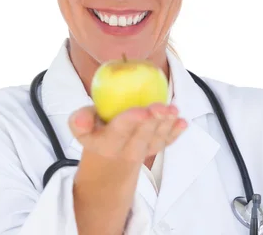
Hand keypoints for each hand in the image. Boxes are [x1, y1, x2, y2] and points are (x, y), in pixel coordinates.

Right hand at [68, 103, 186, 163]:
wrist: (108, 153)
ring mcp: (142, 151)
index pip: (119, 130)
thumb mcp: (80, 126)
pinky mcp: (153, 148)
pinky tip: (182, 122)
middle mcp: (125, 149)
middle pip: (141, 136)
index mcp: (105, 142)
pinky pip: (166, 142)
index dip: (130, 121)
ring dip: (166, 125)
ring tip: (173, 110)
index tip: (141, 110)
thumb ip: (80, 120)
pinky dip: (175, 133)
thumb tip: (80, 118)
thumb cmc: (94, 130)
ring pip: (156, 139)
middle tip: (163, 107)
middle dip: (153, 122)